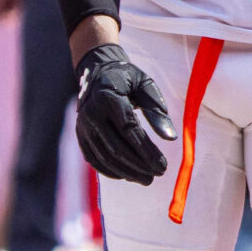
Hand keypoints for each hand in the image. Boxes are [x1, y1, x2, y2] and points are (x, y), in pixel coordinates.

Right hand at [72, 42, 175, 184]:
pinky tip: (127, 176)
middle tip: (159, 174)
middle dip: (139, 165)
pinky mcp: (80, 134)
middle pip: (116, 147)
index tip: (164, 165)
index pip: (129, 130)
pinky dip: (110, 170)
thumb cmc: (128, 79)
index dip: (147, 150)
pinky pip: (93, 158)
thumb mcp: (146, 86)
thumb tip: (171, 138)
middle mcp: (91, 113)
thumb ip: (158, 111)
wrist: (97, 72)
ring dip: (127, 172)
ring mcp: (83, 126)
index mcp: (109, 98)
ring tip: (147, 179)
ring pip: (104, 156)